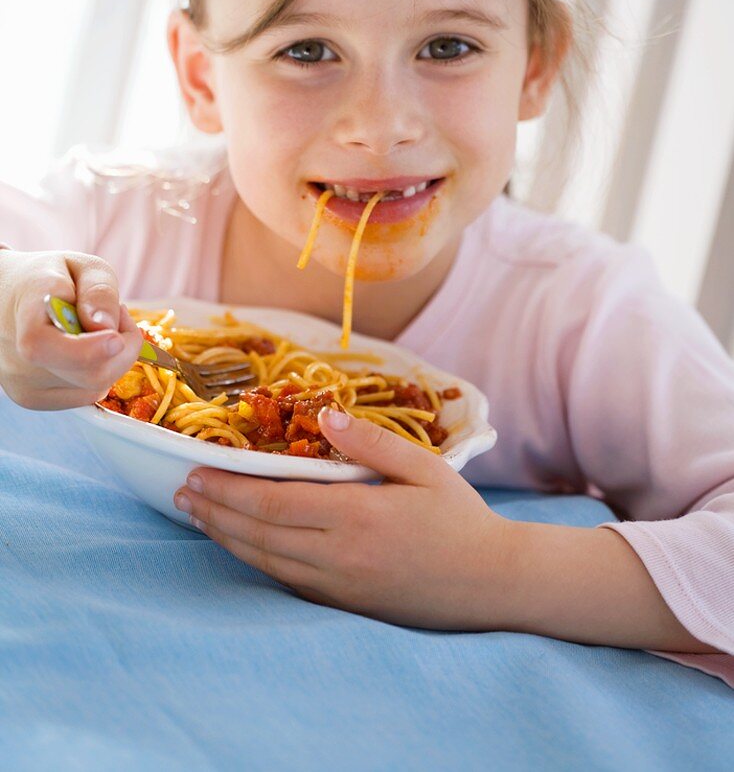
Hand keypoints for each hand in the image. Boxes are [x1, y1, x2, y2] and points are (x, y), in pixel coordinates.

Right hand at [0, 249, 141, 408]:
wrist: (11, 296)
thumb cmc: (50, 277)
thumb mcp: (82, 266)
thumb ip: (99, 291)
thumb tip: (105, 326)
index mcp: (25, 312)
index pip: (43, 346)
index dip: (87, 349)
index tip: (116, 337)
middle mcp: (16, 355)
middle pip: (88, 374)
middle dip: (122, 346)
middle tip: (118, 316)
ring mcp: (21, 382)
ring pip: (92, 387)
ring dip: (112, 360)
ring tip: (98, 331)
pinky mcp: (32, 398)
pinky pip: (85, 395)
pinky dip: (99, 373)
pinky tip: (88, 351)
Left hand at [174, 407, 514, 628]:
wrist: (495, 584)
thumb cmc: (461, 519)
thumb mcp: (425, 468)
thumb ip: (372, 444)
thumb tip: (325, 417)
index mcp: (357, 516)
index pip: (274, 502)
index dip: (230, 489)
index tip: (197, 472)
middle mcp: (340, 555)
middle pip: (259, 534)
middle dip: (215, 512)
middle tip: (181, 493)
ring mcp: (340, 586)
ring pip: (266, 562)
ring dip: (226, 539)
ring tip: (197, 517)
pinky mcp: (346, 605)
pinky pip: (287, 582)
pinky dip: (255, 562)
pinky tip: (241, 547)